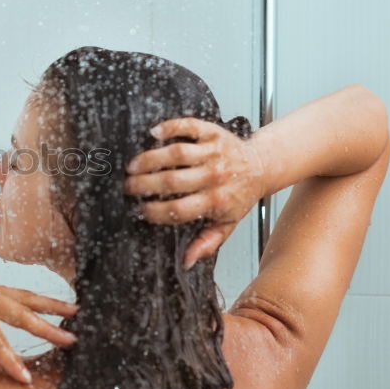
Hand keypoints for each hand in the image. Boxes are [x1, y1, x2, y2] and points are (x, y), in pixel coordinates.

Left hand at [0, 269, 78, 384]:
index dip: (13, 362)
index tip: (27, 379)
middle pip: (22, 314)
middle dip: (48, 329)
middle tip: (72, 340)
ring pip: (24, 298)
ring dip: (50, 306)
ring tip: (75, 311)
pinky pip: (15, 292)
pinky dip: (34, 299)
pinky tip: (49, 304)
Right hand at [123, 117, 266, 269]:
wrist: (262, 165)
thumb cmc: (240, 195)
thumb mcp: (227, 223)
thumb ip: (207, 242)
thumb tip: (186, 261)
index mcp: (217, 202)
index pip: (178, 210)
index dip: (155, 212)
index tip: (140, 210)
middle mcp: (215, 176)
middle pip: (172, 181)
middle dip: (143, 185)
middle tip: (127, 187)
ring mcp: (214, 152)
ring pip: (176, 153)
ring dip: (149, 159)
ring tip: (132, 165)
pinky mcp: (213, 132)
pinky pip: (188, 127)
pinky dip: (169, 127)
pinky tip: (153, 133)